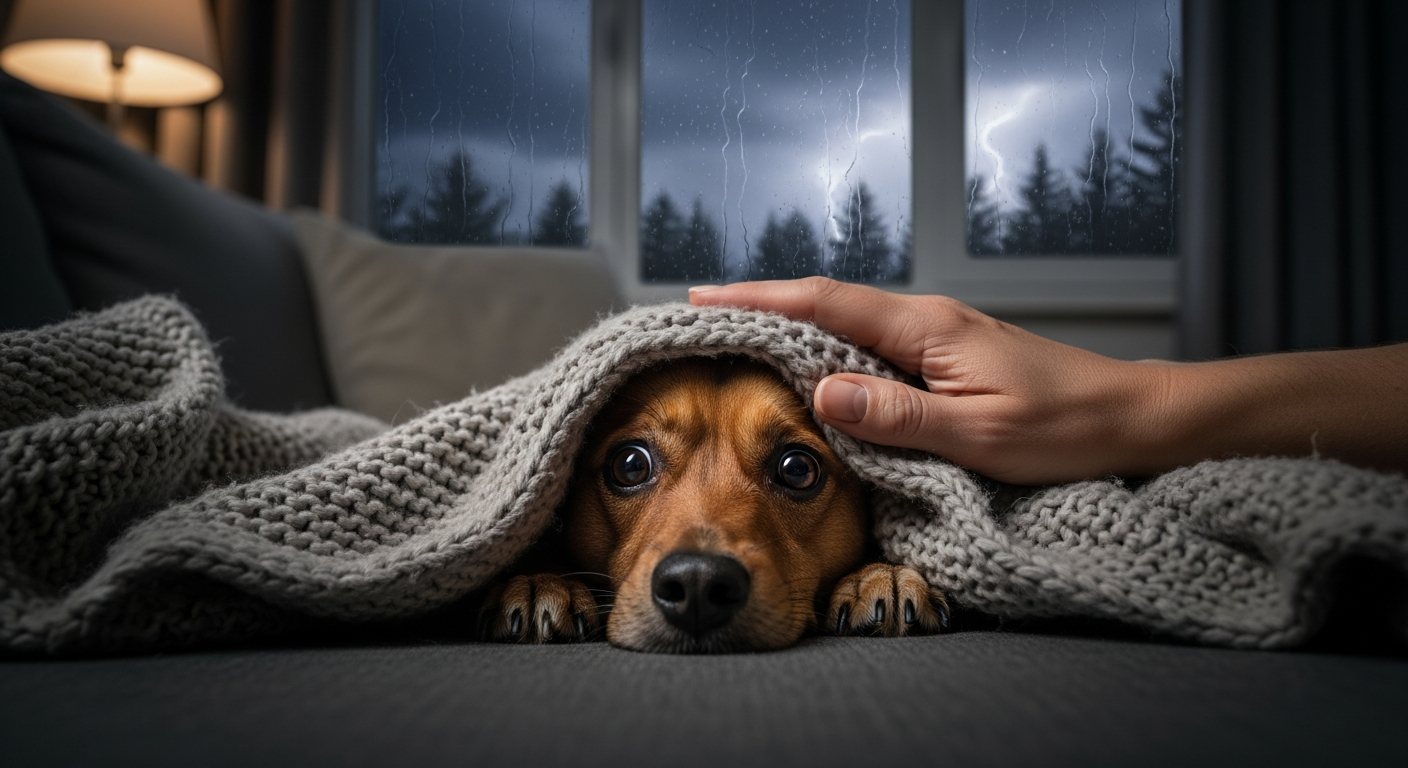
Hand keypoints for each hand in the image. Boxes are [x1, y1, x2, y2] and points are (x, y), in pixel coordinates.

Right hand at [690, 277, 1165, 483]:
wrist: (1131, 418)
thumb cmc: (1064, 427)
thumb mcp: (977, 433)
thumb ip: (897, 414)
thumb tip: (820, 391)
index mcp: (926, 328)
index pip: (824, 302)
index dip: (759, 300)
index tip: (702, 299)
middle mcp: (926, 322)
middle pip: (826, 305)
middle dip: (761, 308)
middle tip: (700, 320)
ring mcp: (936, 338)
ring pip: (847, 325)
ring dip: (792, 329)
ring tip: (738, 340)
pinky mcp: (946, 359)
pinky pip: (872, 348)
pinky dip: (830, 352)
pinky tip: (812, 371)